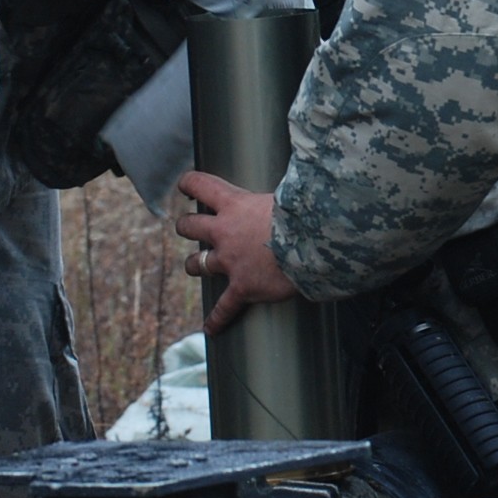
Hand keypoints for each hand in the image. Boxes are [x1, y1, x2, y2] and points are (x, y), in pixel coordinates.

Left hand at [175, 172, 297, 329]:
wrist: (313, 243)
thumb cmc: (307, 212)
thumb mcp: (288, 190)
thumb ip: (282, 187)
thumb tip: (304, 169)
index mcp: (235, 203)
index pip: (201, 185)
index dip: (189, 183)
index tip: (185, 184)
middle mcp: (225, 232)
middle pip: (190, 226)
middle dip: (186, 226)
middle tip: (188, 226)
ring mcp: (231, 261)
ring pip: (198, 263)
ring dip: (195, 263)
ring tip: (196, 265)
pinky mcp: (242, 288)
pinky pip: (224, 306)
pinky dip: (218, 318)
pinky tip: (212, 327)